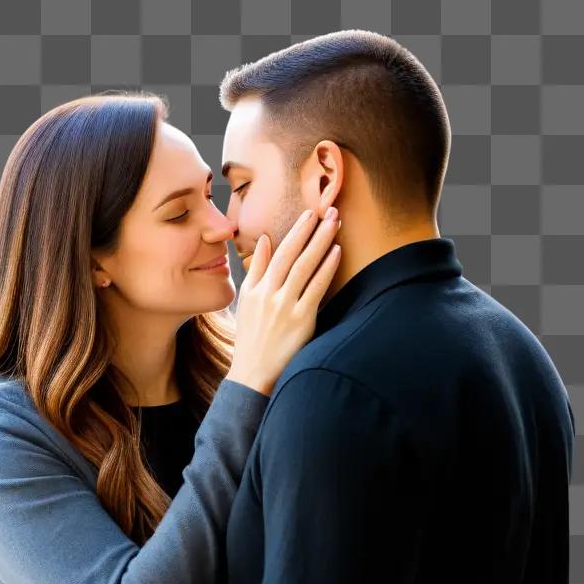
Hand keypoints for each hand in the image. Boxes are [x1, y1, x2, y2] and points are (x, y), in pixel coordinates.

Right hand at [225, 207, 341, 395]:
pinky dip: (326, 268)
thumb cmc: (252, 340)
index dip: (295, 232)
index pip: (278, 253)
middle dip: (310, 230)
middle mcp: (269, 294)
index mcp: (256, 289)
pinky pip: (315, 288)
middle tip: (327, 209)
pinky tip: (336, 252)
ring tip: (335, 223)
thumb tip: (267, 241)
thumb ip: (257, 271)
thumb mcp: (248, 302)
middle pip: (292, 254)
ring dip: (321, 242)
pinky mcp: (300, 321)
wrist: (252, 375)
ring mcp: (284, 307)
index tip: (309, 213)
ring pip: (305, 266)